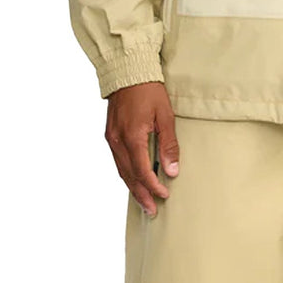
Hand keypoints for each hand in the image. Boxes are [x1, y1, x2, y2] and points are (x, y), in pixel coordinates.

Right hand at [105, 81, 179, 216]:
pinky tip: (133, 180)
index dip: (153, 186)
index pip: (142, 171)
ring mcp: (111, 138)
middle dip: (141, 195)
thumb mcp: (165, 115)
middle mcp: (117, 141)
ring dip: (132, 187)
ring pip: (121, 171)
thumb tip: (172, 170)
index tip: (164, 194)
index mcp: (132, 136)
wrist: (128, 71)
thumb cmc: (148, 90)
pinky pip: (117, 161)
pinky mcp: (109, 134)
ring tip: (143, 201)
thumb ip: (169, 143)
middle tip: (152, 211)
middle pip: (129, 176)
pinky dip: (126, 174)